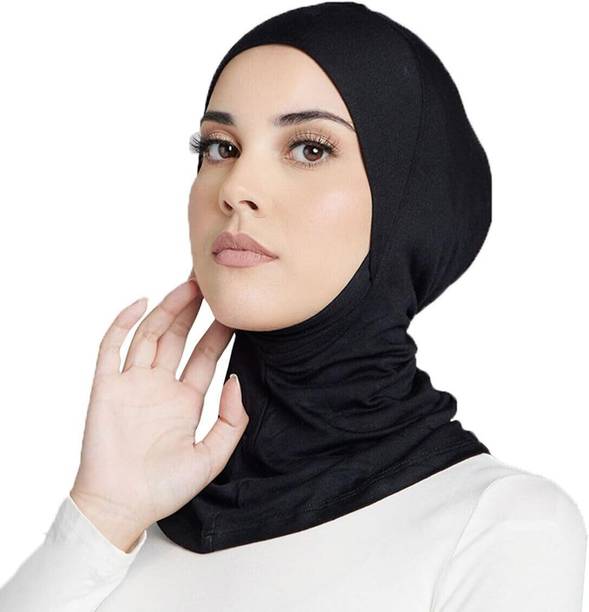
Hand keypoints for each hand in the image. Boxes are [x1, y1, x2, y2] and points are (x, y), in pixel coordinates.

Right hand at [70, 274, 247, 550]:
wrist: (120, 507)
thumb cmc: (164, 489)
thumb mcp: (211, 458)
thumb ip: (231, 421)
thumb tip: (236, 380)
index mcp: (186, 400)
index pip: (205, 356)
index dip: (219, 332)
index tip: (234, 310)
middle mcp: (160, 386)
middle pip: (179, 337)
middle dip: (194, 311)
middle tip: (210, 284)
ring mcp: (132, 383)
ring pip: (150, 334)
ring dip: (168, 309)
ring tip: (188, 285)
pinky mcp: (106, 386)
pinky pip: (112, 347)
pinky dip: (123, 323)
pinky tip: (141, 303)